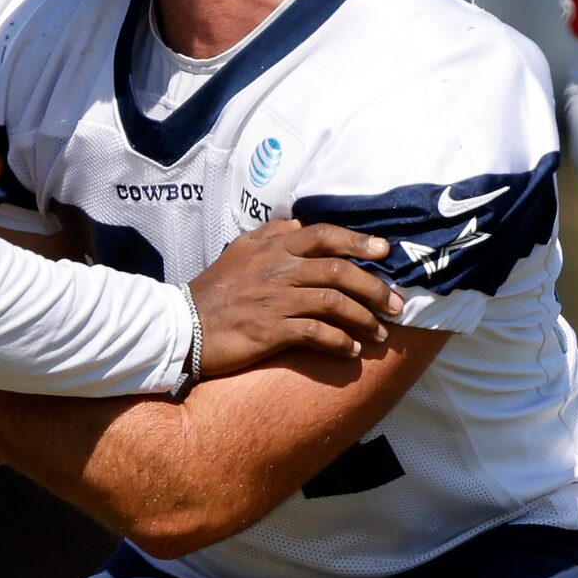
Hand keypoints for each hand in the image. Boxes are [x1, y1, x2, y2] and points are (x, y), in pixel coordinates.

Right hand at [190, 218, 404, 369]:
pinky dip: (339, 343)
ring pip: (333, 303)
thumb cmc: (212, 292)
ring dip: (363, 319)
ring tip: (380, 334)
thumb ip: (269, 235)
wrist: (181, 327)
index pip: (323, 235)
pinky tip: (351, 351)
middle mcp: (277, 270)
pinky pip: (315, 334)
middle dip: (374, 287)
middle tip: (396, 305)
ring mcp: (274, 301)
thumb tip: (299, 225)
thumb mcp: (238, 251)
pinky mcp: (269, 331)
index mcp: (272, 249)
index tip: (385, 251)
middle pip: (338, 271)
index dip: (358, 241)